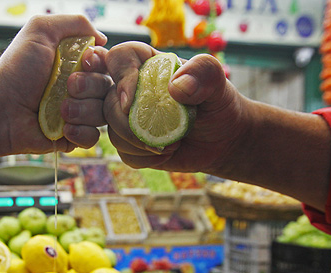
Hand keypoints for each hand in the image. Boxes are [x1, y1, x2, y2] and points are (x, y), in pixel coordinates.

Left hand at [0, 14, 110, 153]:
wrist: (0, 109)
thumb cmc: (17, 71)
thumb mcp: (41, 31)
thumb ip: (74, 23)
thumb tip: (100, 38)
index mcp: (75, 65)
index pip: (106, 64)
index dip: (100, 63)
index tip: (85, 62)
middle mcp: (79, 89)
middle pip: (108, 88)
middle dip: (89, 86)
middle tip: (68, 86)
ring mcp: (77, 114)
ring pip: (103, 114)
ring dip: (82, 110)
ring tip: (60, 110)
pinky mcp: (73, 137)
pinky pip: (94, 137)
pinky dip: (80, 132)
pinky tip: (63, 128)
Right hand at [103, 41, 247, 174]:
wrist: (223, 140)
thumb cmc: (218, 104)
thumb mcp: (219, 82)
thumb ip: (204, 73)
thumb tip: (176, 87)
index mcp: (148, 65)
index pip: (119, 57)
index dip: (120, 75)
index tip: (132, 98)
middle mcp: (133, 89)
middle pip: (107, 100)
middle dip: (124, 122)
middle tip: (153, 133)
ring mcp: (129, 117)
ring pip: (111, 130)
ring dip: (139, 143)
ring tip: (171, 143)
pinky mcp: (131, 143)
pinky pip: (123, 152)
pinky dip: (144, 157)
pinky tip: (165, 153)